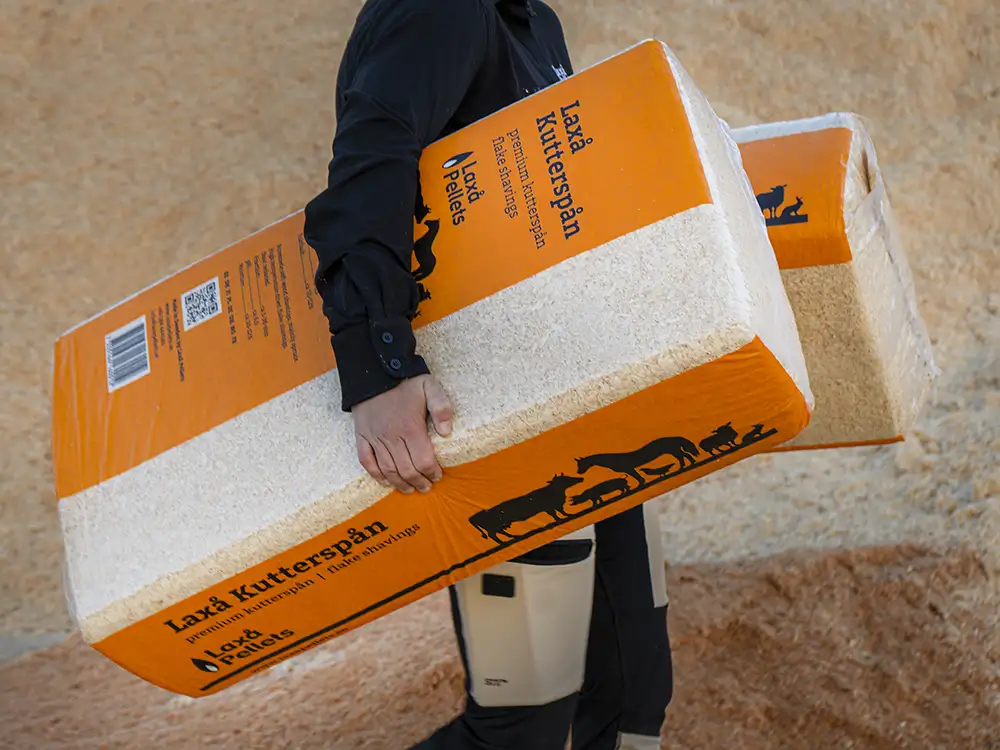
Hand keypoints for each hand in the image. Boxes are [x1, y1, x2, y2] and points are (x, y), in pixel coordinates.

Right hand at [352, 374, 453, 493]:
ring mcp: (375, 437)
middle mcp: (392, 436)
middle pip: (407, 469)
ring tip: (410, 489)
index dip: (432, 472)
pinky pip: (367, 462)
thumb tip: (447, 432)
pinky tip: (386, 481)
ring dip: (400, 483)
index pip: (423, 460)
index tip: (437, 476)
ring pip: (388, 470)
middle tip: (426, 487)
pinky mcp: (362, 436)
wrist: (374, 370)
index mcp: (411, 427)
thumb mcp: (430, 387)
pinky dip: (376, 475)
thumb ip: (442, 408)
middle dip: (419, 482)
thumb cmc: (405, 380)